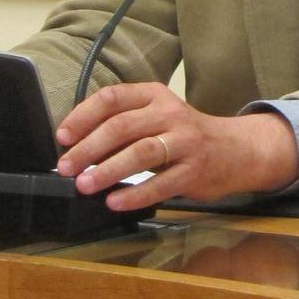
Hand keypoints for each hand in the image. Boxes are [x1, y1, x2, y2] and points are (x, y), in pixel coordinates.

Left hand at [55, 82, 298, 211]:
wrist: (235, 149)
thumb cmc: (184, 135)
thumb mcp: (157, 116)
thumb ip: (124, 123)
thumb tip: (76, 143)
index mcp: (155, 95)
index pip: (113, 97)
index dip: (84, 116)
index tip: (62, 136)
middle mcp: (170, 113)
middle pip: (123, 126)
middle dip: (88, 148)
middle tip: (66, 167)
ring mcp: (185, 142)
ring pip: (141, 152)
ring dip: (108, 170)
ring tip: (85, 185)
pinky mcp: (195, 170)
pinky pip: (161, 183)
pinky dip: (135, 194)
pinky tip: (115, 202)